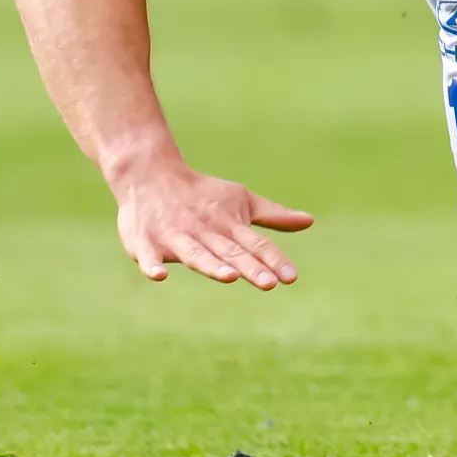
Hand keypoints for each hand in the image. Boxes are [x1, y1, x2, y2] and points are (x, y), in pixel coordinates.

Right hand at [108, 157, 311, 288]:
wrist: (150, 174)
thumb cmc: (202, 193)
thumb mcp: (241, 200)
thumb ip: (273, 216)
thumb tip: (309, 221)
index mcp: (228, 224)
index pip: (255, 243)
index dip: (273, 260)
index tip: (291, 278)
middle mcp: (205, 231)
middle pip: (230, 251)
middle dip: (249, 267)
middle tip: (269, 283)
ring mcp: (175, 236)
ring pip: (196, 253)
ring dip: (211, 265)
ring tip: (229, 277)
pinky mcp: (146, 242)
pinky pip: (148, 256)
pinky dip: (152, 265)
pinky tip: (159, 275)